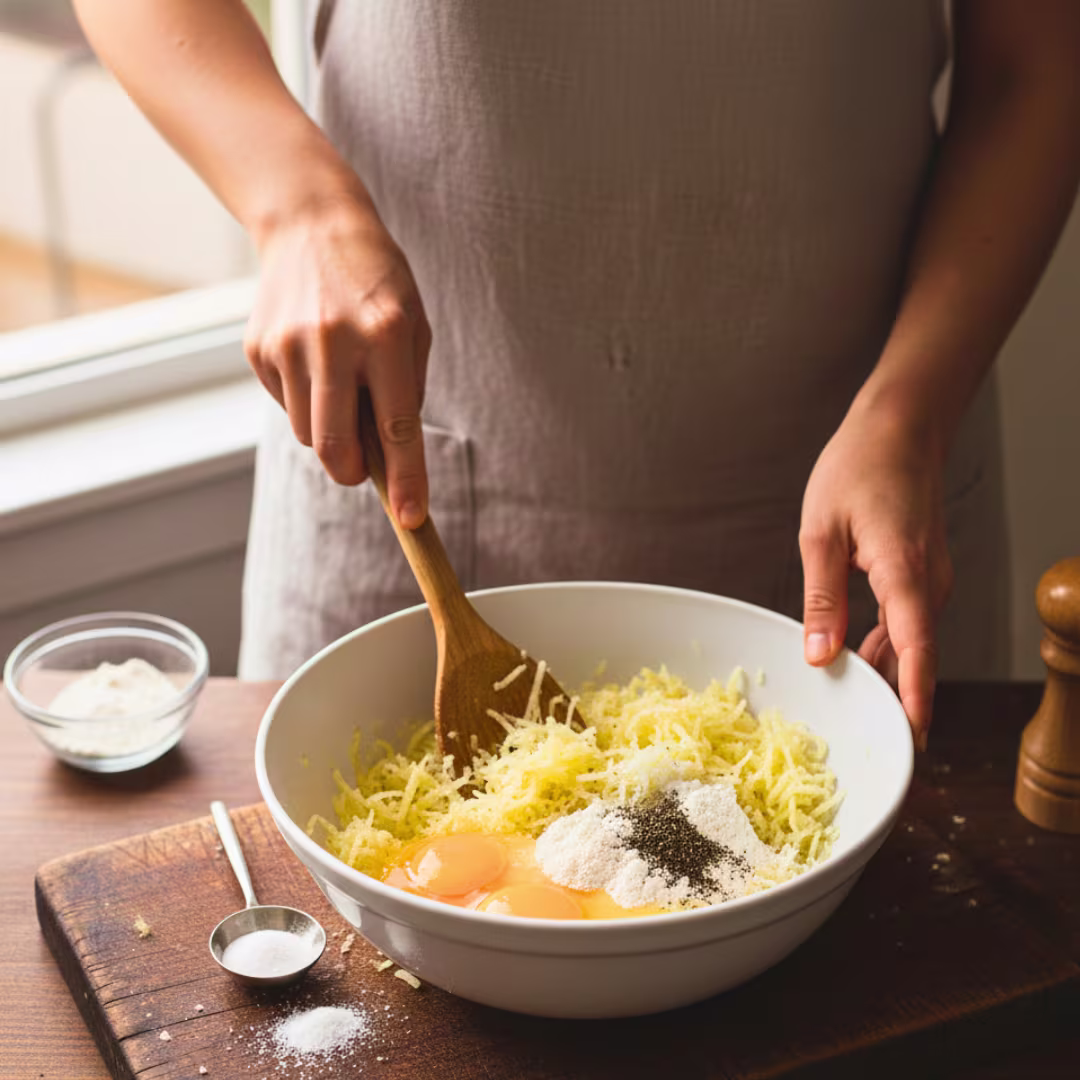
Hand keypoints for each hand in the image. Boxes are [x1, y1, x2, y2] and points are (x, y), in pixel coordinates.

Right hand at [244, 196, 431, 528]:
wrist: (311, 223)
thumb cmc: (376, 281)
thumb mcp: (413, 324)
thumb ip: (406, 389)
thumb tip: (392, 457)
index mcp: (384, 336)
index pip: (397, 427)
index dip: (407, 479)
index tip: (412, 518)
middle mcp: (333, 342)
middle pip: (336, 448)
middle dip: (354, 472)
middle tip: (365, 469)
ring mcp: (288, 346)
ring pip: (309, 434)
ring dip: (329, 431)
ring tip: (341, 384)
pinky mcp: (257, 349)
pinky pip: (286, 405)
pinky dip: (305, 401)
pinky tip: (313, 360)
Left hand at [799, 404, 952, 748]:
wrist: (900, 427)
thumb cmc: (857, 468)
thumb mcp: (821, 533)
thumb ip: (822, 598)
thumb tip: (820, 656)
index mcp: (905, 573)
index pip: (916, 650)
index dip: (914, 698)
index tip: (911, 741)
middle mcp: (929, 583)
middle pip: (919, 657)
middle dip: (901, 704)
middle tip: (880, 749)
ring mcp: (931, 579)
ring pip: (915, 643)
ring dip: (893, 676)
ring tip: (863, 715)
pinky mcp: (923, 573)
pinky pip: (911, 623)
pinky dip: (892, 648)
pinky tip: (864, 663)